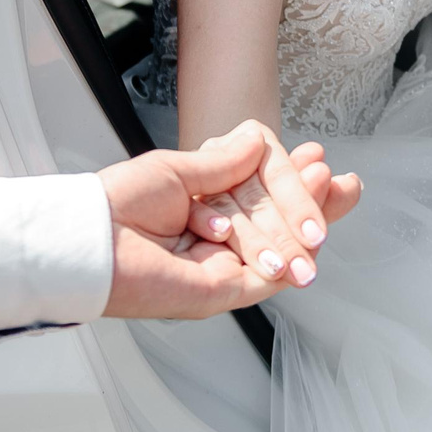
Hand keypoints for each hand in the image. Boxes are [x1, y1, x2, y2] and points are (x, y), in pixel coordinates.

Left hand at [99, 121, 363, 319]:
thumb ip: (222, 163)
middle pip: (277, 223)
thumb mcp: (176, 169)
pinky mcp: (220, 291)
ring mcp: (220, 267)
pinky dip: (291, 251)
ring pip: (278, 247)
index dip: (292, 182)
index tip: (317, 159)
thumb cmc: (118, 204)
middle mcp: (215, 241)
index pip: (260, 196)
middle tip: (340, 180)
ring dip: (308, 219)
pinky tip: (313, 229)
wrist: (91, 241)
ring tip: (330, 189)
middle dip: (312, 201)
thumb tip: (257, 141)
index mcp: (204, 210)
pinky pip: (266, 275)